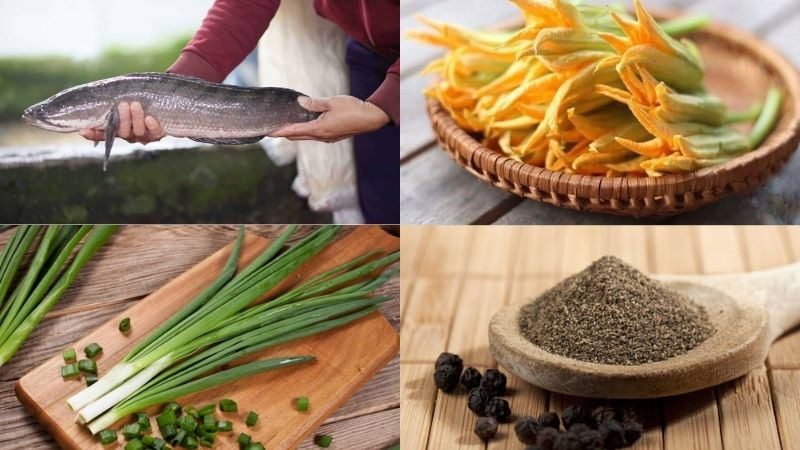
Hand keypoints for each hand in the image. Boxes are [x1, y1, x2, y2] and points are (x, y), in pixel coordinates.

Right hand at [79, 101, 165, 143]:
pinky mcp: (158, 135)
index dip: (93, 134)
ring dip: (136, 118)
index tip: (83, 131)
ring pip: (138, 132)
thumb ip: (117, 94)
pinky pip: (155, 134)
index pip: (103, 133)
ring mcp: (144, 136)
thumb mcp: (128, 94)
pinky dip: (152, 126)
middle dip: (122, 118)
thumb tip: (106, 86)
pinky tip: (150, 118)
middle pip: (123, 132)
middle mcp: (130, 134)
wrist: (167, 102)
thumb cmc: (143, 97)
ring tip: (135, 104)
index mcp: (118, 126)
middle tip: (123, 104)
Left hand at [270, 95, 390, 142]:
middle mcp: (321, 136)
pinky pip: (315, 135)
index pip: (294, 131)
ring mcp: (328, 138)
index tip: (268, 132)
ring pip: (307, 137)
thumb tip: (300, 102)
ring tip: (285, 128)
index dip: (280, 131)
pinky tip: (305, 126)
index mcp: (319, 129)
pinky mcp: (333, 136)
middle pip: (298, 137)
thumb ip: (314, 103)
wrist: (371, 118)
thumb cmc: (352, 108)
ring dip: (296, 133)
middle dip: (284, 134)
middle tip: (272, 130)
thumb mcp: (331, 102)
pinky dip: (306, 132)